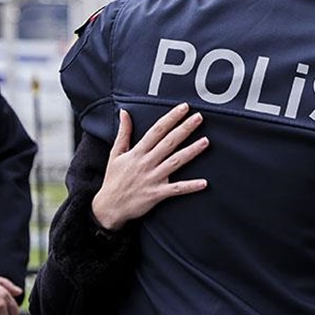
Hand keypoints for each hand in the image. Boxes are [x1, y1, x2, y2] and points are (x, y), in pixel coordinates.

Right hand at [91, 104, 209, 230]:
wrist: (108, 207)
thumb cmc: (114, 179)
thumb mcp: (115, 153)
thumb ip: (123, 132)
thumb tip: (124, 112)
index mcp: (137, 152)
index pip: (157, 130)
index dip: (171, 118)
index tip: (184, 108)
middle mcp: (146, 163)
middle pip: (169, 142)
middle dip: (184, 129)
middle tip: (199, 117)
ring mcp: (152, 178)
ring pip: (175, 162)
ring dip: (191, 152)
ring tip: (206, 141)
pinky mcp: (156, 194)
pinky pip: (176, 189)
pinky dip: (189, 186)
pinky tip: (204, 183)